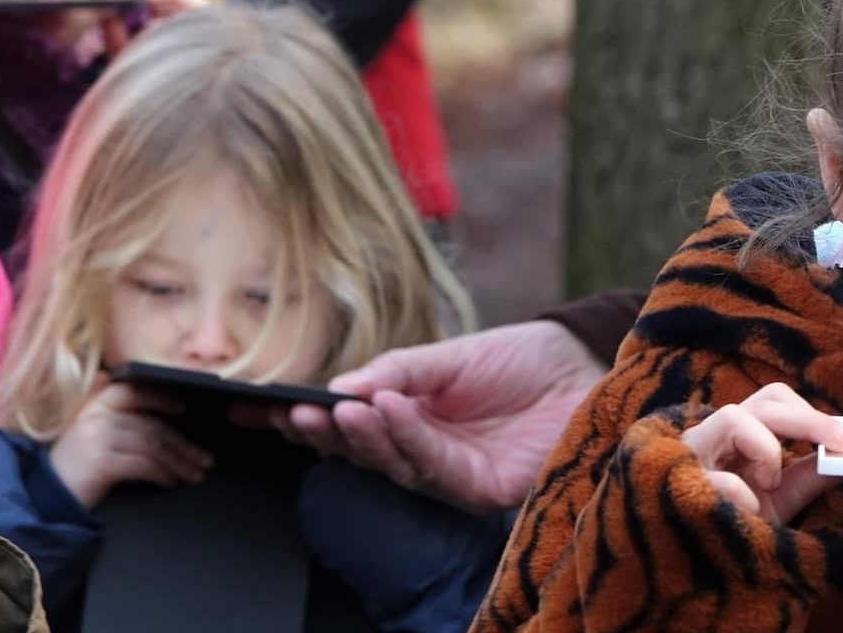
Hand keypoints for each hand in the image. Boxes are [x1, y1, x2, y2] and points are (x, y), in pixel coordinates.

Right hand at [47, 382, 213, 508]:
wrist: (43, 498)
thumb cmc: (75, 469)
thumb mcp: (92, 436)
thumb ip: (118, 423)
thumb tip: (162, 423)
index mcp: (94, 405)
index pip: (134, 392)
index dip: (162, 398)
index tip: (184, 408)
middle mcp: (96, 416)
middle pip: (152, 425)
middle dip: (183, 444)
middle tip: (204, 460)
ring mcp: (97, 437)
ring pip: (152, 445)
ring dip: (179, 462)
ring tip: (194, 474)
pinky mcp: (101, 461)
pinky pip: (142, 464)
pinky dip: (162, 473)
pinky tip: (171, 481)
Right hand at [275, 320, 607, 512]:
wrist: (583, 367)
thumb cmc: (522, 360)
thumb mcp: (451, 356)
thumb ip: (398, 372)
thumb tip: (340, 386)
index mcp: (409, 414)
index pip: (347, 421)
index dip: (305, 418)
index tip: (259, 407)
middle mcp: (422, 447)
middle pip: (360, 449)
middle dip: (322, 432)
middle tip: (292, 412)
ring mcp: (448, 471)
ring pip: (390, 462)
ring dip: (362, 435)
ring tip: (339, 407)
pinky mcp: (478, 488)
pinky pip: (431, 466)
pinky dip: (406, 438)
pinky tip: (388, 410)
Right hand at [680, 384, 842, 523]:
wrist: (694, 572)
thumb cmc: (732, 529)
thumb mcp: (778, 501)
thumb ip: (808, 478)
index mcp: (735, 439)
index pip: (773, 402)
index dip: (812, 414)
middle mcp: (711, 438)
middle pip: (762, 402)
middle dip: (808, 421)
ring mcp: (689, 458)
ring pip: (732, 417)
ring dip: (767, 450)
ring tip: (769, 486)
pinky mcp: (676, 487)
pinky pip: (718, 477)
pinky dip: (744, 495)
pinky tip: (748, 514)